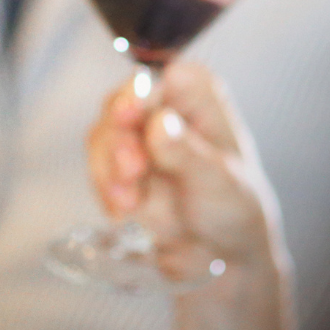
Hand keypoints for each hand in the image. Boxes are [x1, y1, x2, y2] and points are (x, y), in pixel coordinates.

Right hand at [87, 62, 283, 279]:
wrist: (216, 251)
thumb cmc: (233, 206)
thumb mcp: (218, 181)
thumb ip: (186, 153)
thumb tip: (159, 123)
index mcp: (196, 95)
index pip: (162, 79)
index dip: (141, 95)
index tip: (130, 116)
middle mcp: (161, 106)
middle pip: (120, 104)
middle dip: (119, 140)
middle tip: (132, 171)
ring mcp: (134, 134)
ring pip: (102, 136)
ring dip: (110, 170)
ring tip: (130, 202)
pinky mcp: (115, 162)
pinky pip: (97, 167)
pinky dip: (106, 189)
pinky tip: (124, 211)